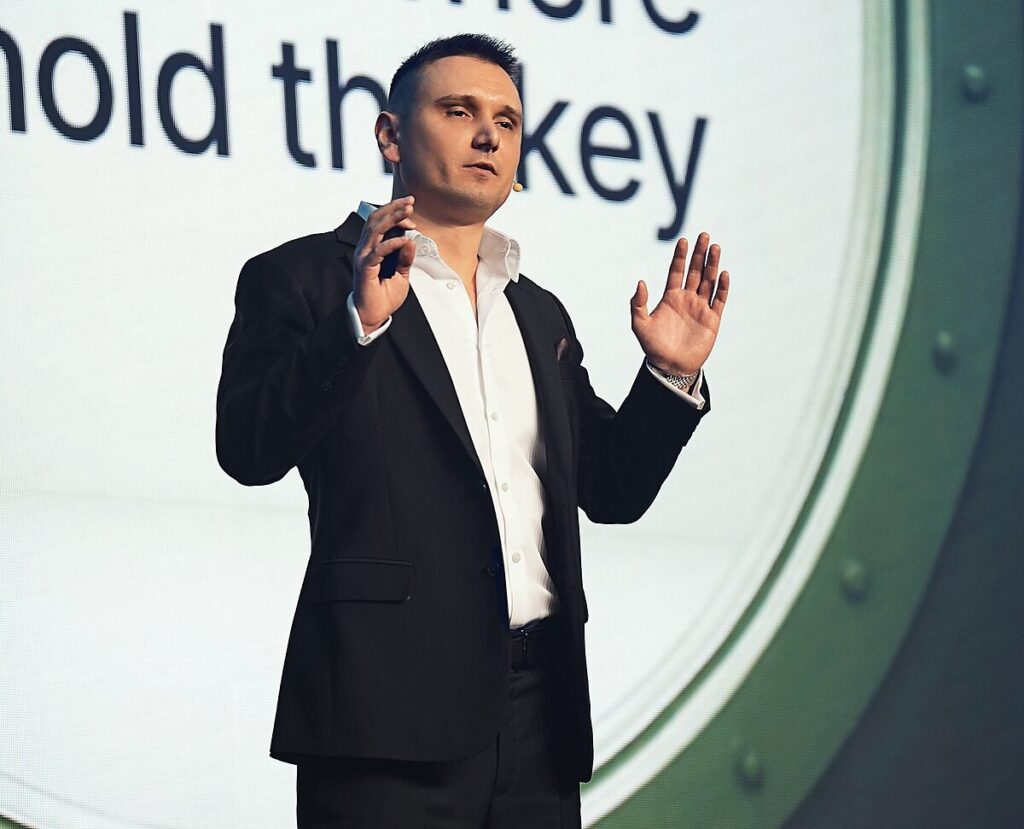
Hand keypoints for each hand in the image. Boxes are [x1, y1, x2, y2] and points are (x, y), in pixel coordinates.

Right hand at [352, 196, 418, 331]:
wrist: (373, 315)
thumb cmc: (383, 296)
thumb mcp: (401, 274)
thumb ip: (405, 258)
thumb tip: (411, 241)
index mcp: (371, 248)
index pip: (380, 222)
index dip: (395, 213)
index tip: (410, 211)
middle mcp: (365, 249)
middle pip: (376, 220)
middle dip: (394, 208)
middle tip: (410, 201)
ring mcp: (363, 257)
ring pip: (376, 230)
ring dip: (393, 218)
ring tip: (407, 212)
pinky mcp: (365, 268)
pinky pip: (378, 251)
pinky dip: (392, 243)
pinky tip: (404, 240)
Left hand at [630, 232, 729, 375]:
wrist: (670, 367)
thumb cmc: (653, 347)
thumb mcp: (639, 325)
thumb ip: (637, 304)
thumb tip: (640, 282)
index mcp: (671, 297)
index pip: (677, 271)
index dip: (680, 256)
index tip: (683, 240)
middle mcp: (687, 298)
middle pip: (696, 271)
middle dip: (699, 253)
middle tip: (704, 235)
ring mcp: (701, 307)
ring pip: (709, 281)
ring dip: (713, 265)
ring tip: (715, 247)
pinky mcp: (712, 319)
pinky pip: (719, 300)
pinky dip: (722, 287)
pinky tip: (723, 274)